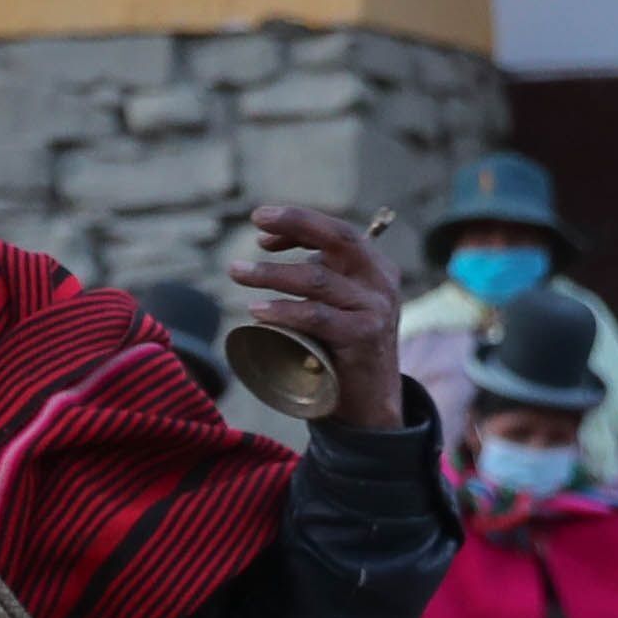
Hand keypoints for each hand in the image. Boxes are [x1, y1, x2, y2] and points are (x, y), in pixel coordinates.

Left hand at [225, 205, 406, 431]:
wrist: (371, 401)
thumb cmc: (343, 347)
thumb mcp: (335, 301)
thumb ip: (314, 272)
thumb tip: (267, 244)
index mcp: (375, 267)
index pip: (337, 231)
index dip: (299, 222)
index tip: (261, 223)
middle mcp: (380, 282)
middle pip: (338, 239)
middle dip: (296, 222)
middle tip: (257, 217)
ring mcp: (375, 309)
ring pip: (317, 279)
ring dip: (271, 273)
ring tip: (237, 271)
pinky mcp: (364, 337)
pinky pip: (317, 317)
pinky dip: (284, 310)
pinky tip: (257, 310)